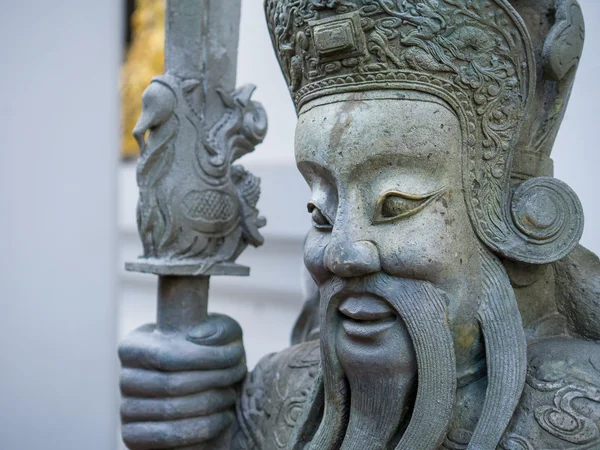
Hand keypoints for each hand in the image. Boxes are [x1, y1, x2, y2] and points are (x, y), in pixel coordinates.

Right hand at [119, 314, 245, 448]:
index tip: (237, 354)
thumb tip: (197, 337)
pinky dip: (204, 428)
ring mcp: (126, 410)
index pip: (167, 353)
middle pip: (171, 384)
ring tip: (230, 395)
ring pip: (171, 411)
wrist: (209, 397)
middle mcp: (126, 377)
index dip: (206, 356)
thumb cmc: (214, 360)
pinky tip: (223, 417)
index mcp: (135, 345)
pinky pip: (168, 437)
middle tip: (238, 375)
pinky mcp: (133, 437)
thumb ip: (221, 329)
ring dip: (212, 403)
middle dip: (215, 379)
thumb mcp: (224, 337)